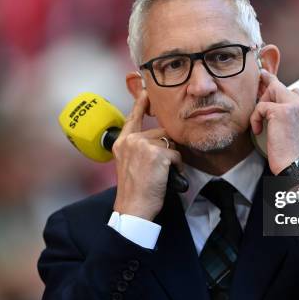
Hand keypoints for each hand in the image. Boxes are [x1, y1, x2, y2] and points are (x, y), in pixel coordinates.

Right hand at [112, 90, 182, 220]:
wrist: (133, 208)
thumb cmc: (135, 192)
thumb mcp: (129, 165)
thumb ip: (138, 149)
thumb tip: (159, 140)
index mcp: (121, 142)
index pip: (133, 117)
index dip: (140, 103)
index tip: (145, 90)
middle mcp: (130, 140)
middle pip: (160, 132)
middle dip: (166, 148)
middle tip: (159, 169)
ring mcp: (142, 145)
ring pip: (170, 143)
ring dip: (172, 158)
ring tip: (161, 174)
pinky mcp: (156, 153)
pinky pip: (176, 155)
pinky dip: (177, 167)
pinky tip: (167, 177)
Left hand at [250, 69, 298, 174]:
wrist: (297, 169)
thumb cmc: (296, 160)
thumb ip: (295, 123)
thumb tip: (277, 118)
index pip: (296, 93)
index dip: (280, 91)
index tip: (268, 81)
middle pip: (283, 87)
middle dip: (268, 92)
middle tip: (259, 102)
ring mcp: (296, 106)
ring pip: (273, 90)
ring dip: (262, 105)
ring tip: (259, 122)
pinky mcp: (282, 111)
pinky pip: (261, 106)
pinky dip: (255, 118)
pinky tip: (258, 130)